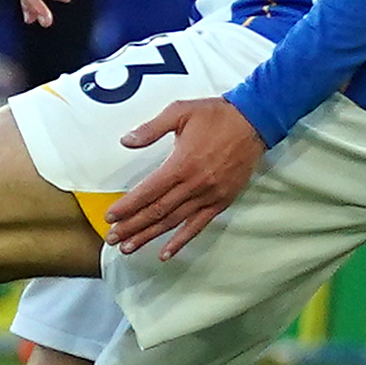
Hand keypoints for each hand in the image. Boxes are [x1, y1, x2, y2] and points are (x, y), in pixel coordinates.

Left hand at [106, 98, 265, 258]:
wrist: (254, 122)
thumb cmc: (215, 115)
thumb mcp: (179, 112)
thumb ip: (151, 128)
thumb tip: (125, 141)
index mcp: (181, 164)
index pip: (148, 192)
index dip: (128, 206)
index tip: (110, 217)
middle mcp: (194, 185)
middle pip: (157, 211)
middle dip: (132, 226)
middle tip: (112, 238)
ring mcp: (209, 196)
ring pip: (174, 222)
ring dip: (150, 235)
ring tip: (129, 247)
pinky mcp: (222, 201)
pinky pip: (199, 225)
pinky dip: (181, 240)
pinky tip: (166, 252)